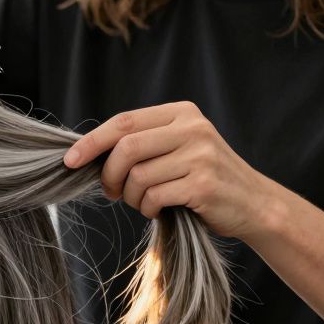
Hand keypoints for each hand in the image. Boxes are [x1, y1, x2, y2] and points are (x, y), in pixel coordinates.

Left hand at [63, 101, 282, 240]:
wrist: (254, 204)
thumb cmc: (202, 178)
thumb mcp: (176, 148)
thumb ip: (142, 143)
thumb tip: (85, 153)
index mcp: (181, 113)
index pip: (124, 122)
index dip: (91, 141)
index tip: (69, 160)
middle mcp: (192, 128)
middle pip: (126, 147)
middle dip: (109, 175)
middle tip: (112, 192)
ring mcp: (200, 155)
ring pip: (138, 176)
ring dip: (132, 197)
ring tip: (146, 202)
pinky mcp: (203, 184)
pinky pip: (154, 197)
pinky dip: (148, 209)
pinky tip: (161, 210)